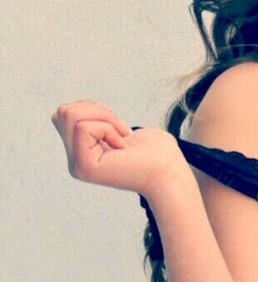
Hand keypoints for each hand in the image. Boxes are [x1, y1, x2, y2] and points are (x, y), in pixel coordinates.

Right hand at [51, 100, 187, 200]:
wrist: (169, 172)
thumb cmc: (155, 151)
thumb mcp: (118, 126)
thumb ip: (90, 117)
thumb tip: (68, 110)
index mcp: (81, 153)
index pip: (66, 113)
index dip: (94, 110)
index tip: (119, 127)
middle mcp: (74, 162)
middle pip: (64, 112)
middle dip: (97, 110)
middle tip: (122, 130)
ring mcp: (77, 166)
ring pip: (70, 115)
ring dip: (104, 117)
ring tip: (122, 136)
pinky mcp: (84, 166)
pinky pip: (84, 127)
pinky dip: (108, 128)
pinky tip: (122, 146)